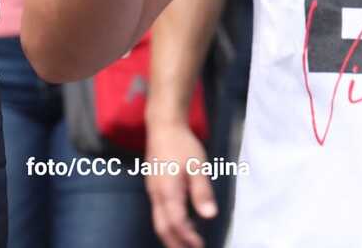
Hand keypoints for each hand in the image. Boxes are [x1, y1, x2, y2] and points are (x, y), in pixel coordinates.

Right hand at [145, 122, 216, 247]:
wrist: (163, 126)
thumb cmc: (182, 144)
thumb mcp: (197, 165)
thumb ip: (202, 191)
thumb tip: (209, 215)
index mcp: (168, 192)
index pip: (177, 223)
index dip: (187, 238)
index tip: (200, 245)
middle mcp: (156, 195)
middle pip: (163, 228)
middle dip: (176, 243)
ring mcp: (152, 191)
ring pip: (158, 222)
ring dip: (171, 235)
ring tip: (186, 243)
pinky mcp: (153, 186)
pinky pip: (158, 213)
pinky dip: (168, 224)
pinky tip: (180, 222)